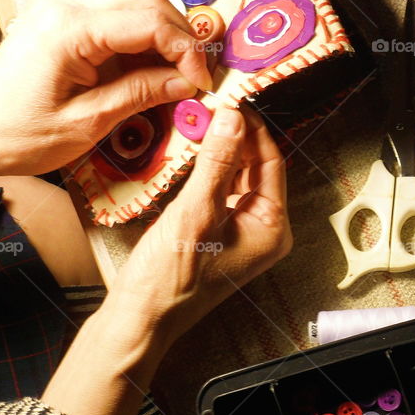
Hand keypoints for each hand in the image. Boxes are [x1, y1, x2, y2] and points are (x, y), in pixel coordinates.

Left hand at [0, 0, 211, 177]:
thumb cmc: (21, 136)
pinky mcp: (62, 18)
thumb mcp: (88, 123)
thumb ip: (140, 93)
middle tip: (190, 79)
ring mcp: (61, 7)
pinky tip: (146, 69)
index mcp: (69, 29)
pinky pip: (116, 14)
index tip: (199, 86)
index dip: (186, 52)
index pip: (151, 20)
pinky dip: (141, 37)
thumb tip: (185, 82)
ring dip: (163, 34)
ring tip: (170, 76)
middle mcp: (64, 5)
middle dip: (180, 37)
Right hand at [110, 106, 291, 345]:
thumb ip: (217, 162)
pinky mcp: (219, 233)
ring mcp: (242, 233)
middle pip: (256, 169)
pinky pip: (221, 192)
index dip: (252, 129)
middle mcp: (264, 231)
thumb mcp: (196, 211)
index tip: (232, 100)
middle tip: (211, 108)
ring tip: (200, 124)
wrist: (142, 315)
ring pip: (237, 178)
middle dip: (235, 138)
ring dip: (220, 152)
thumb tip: (233, 119)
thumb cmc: (171, 278)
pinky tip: (192, 154)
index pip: (272, 163)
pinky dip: (208, 171)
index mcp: (273, 229)